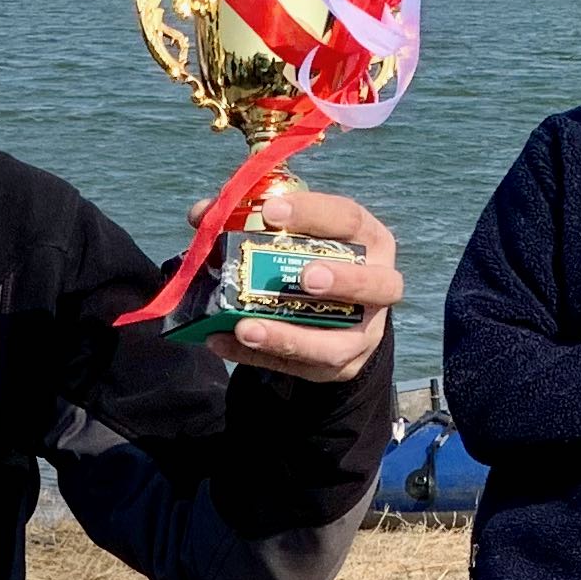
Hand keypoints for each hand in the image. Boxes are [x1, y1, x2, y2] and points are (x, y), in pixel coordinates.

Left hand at [196, 183, 402, 383]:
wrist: (335, 317)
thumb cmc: (313, 260)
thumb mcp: (294, 236)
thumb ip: (250, 220)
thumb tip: (201, 214)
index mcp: (369, 240)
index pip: (350, 220)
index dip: (313, 214)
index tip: (269, 212)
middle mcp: (379, 285)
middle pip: (375, 285)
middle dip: (341, 281)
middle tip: (303, 278)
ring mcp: (363, 332)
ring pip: (338, 343)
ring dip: (291, 337)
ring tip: (247, 327)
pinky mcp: (340, 366)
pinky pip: (299, 367)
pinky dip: (258, 356)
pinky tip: (223, 342)